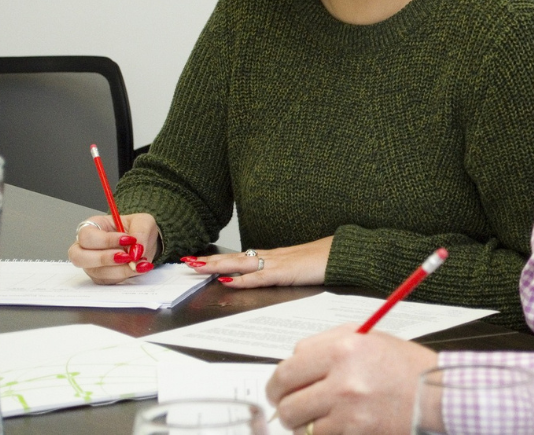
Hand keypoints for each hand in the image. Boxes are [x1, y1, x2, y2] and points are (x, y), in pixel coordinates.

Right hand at [67, 213, 158, 283]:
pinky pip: (107, 281)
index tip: (129, 240)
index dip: (106, 240)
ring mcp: (91, 264)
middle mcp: (86, 247)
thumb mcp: (144, 221)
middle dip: (104, 258)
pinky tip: (138, 268)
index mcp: (92, 227)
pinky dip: (124, 276)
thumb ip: (141, 231)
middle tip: (127, 256)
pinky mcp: (100, 277)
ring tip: (138, 263)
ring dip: (119, 270)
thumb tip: (136, 250)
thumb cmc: (137, 229)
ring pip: (95, 272)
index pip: (87, 235)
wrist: (143, 244)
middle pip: (78, 257)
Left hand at [186, 236, 332, 287]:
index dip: (221, 259)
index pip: (243, 258)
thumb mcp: (303, 268)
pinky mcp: (286, 272)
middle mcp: (273, 257)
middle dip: (211, 261)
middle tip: (188, 262)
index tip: (202, 260)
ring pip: (242, 264)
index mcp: (277, 257)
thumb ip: (288, 273)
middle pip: (236, 258)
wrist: (346, 253)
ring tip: (198, 267)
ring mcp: (279, 263)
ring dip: (218, 266)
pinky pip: (259, 277)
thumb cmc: (328, 261)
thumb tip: (276, 278)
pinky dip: (242, 279)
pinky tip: (228, 280)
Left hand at [266, 324, 437, 434]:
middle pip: (287, 402)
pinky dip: (322, 434)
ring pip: (299, 426)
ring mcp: (348, 412)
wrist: (434, 395)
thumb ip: (326, 343)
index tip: (279, 390)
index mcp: (342, 349)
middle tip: (292, 407)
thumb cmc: (402, 365)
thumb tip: (292, 360)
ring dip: (303, 424)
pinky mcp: (355, 433)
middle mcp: (343, 380)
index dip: (277, 384)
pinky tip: (337, 426)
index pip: (286, 370)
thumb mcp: (366, 337)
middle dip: (286, 407)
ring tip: (320, 417)